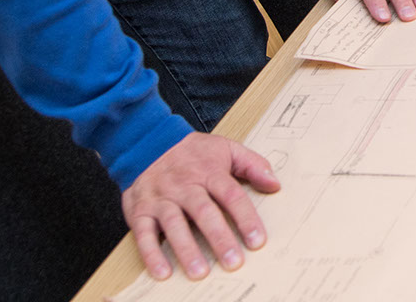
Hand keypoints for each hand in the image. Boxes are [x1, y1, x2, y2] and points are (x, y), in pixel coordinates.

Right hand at [122, 132, 281, 280]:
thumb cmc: (193, 153)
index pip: (230, 195)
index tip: (257, 240)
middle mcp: (184, 185)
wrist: (149, 143)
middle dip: (219, 238)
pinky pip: (144, 234)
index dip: (245, 218)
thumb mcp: (225, 149)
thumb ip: (252, 165)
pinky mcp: (140, 211)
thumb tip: (275, 184)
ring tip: (200, 271)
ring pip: (174, 224)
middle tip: (233, 262)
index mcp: (208, 171)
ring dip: (186, 250)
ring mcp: (161, 198)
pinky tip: (163, 272)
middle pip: (203, 212)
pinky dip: (151, 254)